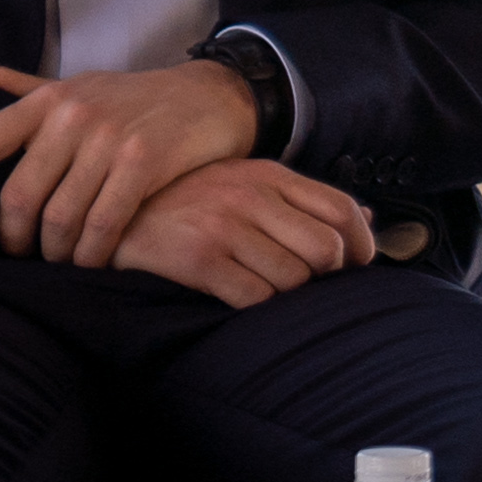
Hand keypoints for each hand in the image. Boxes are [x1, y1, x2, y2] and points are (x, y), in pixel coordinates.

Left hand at [0, 57, 265, 265]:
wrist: (214, 95)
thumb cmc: (135, 99)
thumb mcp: (74, 85)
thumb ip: (14, 84)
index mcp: (47, 100)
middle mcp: (73, 115)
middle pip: (19, 195)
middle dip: (14, 238)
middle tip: (22, 254)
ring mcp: (110, 138)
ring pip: (60, 217)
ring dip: (56, 252)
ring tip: (60, 261)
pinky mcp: (145, 161)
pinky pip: (103, 224)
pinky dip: (92, 253)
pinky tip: (92, 261)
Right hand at [110, 158, 380, 308]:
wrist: (113, 209)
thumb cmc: (190, 200)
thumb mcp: (248, 184)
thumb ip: (305, 200)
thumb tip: (368, 219)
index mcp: (270, 175)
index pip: (341, 207)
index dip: (361, 244)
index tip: (357, 265)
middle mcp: (251, 196)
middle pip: (325, 249)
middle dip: (327, 276)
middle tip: (308, 284)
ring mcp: (224, 226)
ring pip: (293, 278)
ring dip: (288, 295)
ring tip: (265, 287)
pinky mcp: (198, 259)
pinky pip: (255, 298)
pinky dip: (258, 306)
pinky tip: (240, 297)